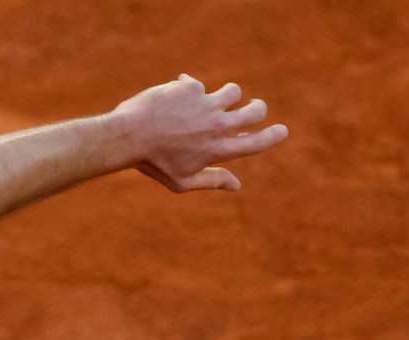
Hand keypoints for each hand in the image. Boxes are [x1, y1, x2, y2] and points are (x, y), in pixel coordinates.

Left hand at [116, 74, 288, 191]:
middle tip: (251, 106)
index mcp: (218, 150)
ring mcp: (206, 104)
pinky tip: (170, 98)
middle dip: (257, 108)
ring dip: (226, 95)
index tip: (281, 130)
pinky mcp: (191, 88)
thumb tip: (238, 185)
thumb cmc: (152, 163)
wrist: (126, 137)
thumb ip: (212, 181)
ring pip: (233, 91)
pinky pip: (196, 84)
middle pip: (256, 110)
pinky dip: (186, 91)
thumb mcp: (181, 181)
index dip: (274, 135)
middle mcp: (217, 125)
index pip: (257, 142)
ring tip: (209, 101)